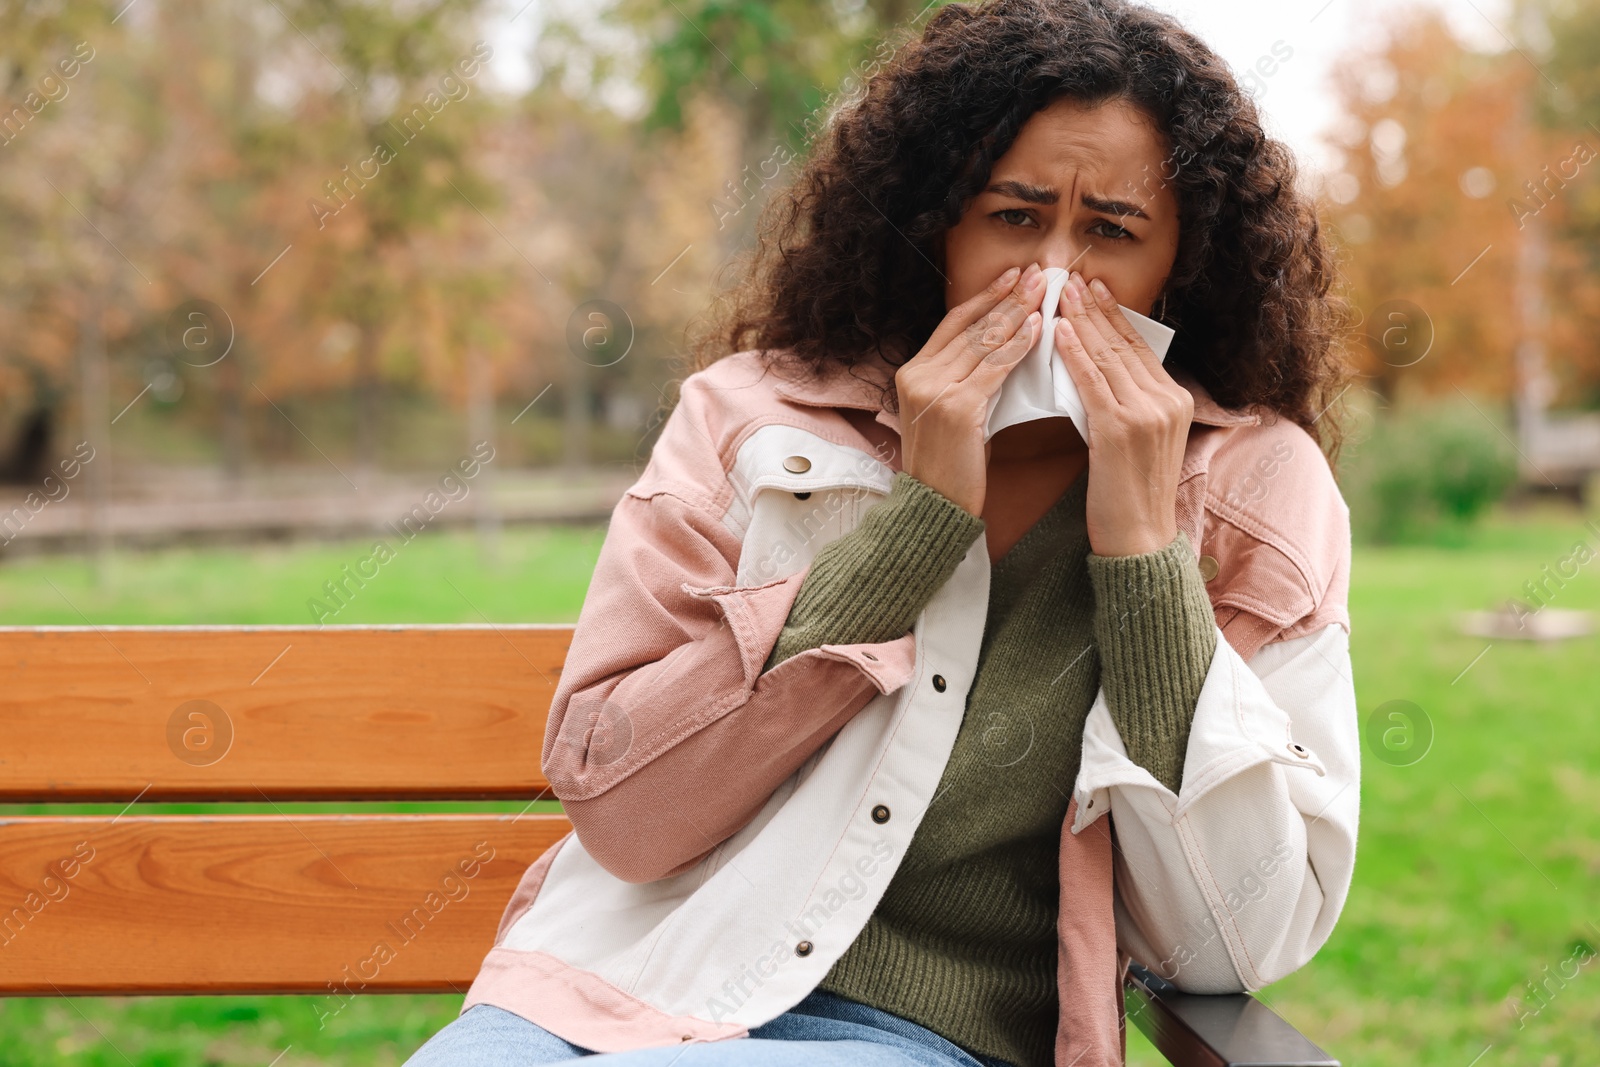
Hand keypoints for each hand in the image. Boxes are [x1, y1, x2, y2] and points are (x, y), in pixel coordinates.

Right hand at [896, 262, 1046, 516]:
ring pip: (983, 341)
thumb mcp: (951, 412)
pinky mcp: (955, 407)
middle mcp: (918, 375)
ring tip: (1044, 291)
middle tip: (1039, 272)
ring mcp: (934, 390)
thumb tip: (1007, 346)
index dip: (985, 296)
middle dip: (1008, 296)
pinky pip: (994, 368)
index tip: (1013, 276)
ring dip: (1018, 312)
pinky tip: (1038, 328)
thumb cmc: (951, 465)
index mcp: (913, 372)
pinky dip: (1018, 346)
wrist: (935, 505)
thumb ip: (968, 379)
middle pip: (971, 325)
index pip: (954, 323)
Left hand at [1054, 270, 1192, 556]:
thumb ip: (1124, 406)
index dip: (1115, 316)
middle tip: (1072, 277)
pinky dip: (1075, 353)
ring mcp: (1147, 414)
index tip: (1094, 289)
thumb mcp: (1136, 443)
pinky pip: (1093, 382)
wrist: (1138, 543)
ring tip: (1060, 293)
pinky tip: (1059, 331)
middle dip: (1096, 307)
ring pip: (1108, 356)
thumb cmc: (1128, 499)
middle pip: (1124, 344)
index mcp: (1175, 401)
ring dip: (1082, 319)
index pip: (1139, 348)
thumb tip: (1095, 374)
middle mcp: (1166, 401)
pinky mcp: (1121, 430)